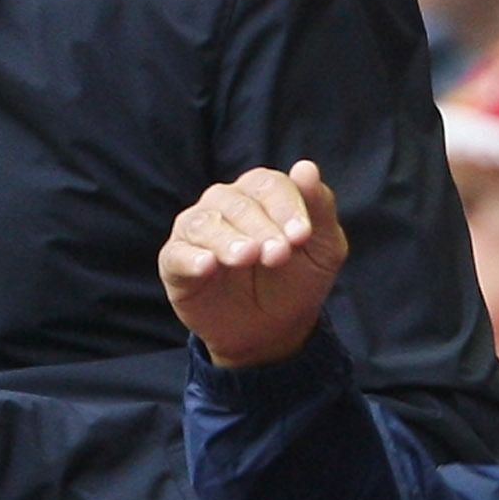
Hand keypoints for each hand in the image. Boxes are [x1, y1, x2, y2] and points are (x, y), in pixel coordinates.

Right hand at [159, 161, 348, 368]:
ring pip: (205, 223)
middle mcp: (224, 204)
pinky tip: (208, 265)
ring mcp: (196, 231)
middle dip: (262, 229)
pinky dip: (191, 258)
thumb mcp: (323, 248)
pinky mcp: (175, 261)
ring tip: (246, 257)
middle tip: (278, 255)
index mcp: (260, 193)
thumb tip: (306, 168)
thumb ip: (319, 206)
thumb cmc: (297, 280)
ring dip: (228, 240)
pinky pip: (177, 253)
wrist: (272, 330)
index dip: (286, 207)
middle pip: (238, 203)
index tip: (302, 236)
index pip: (268, 184)